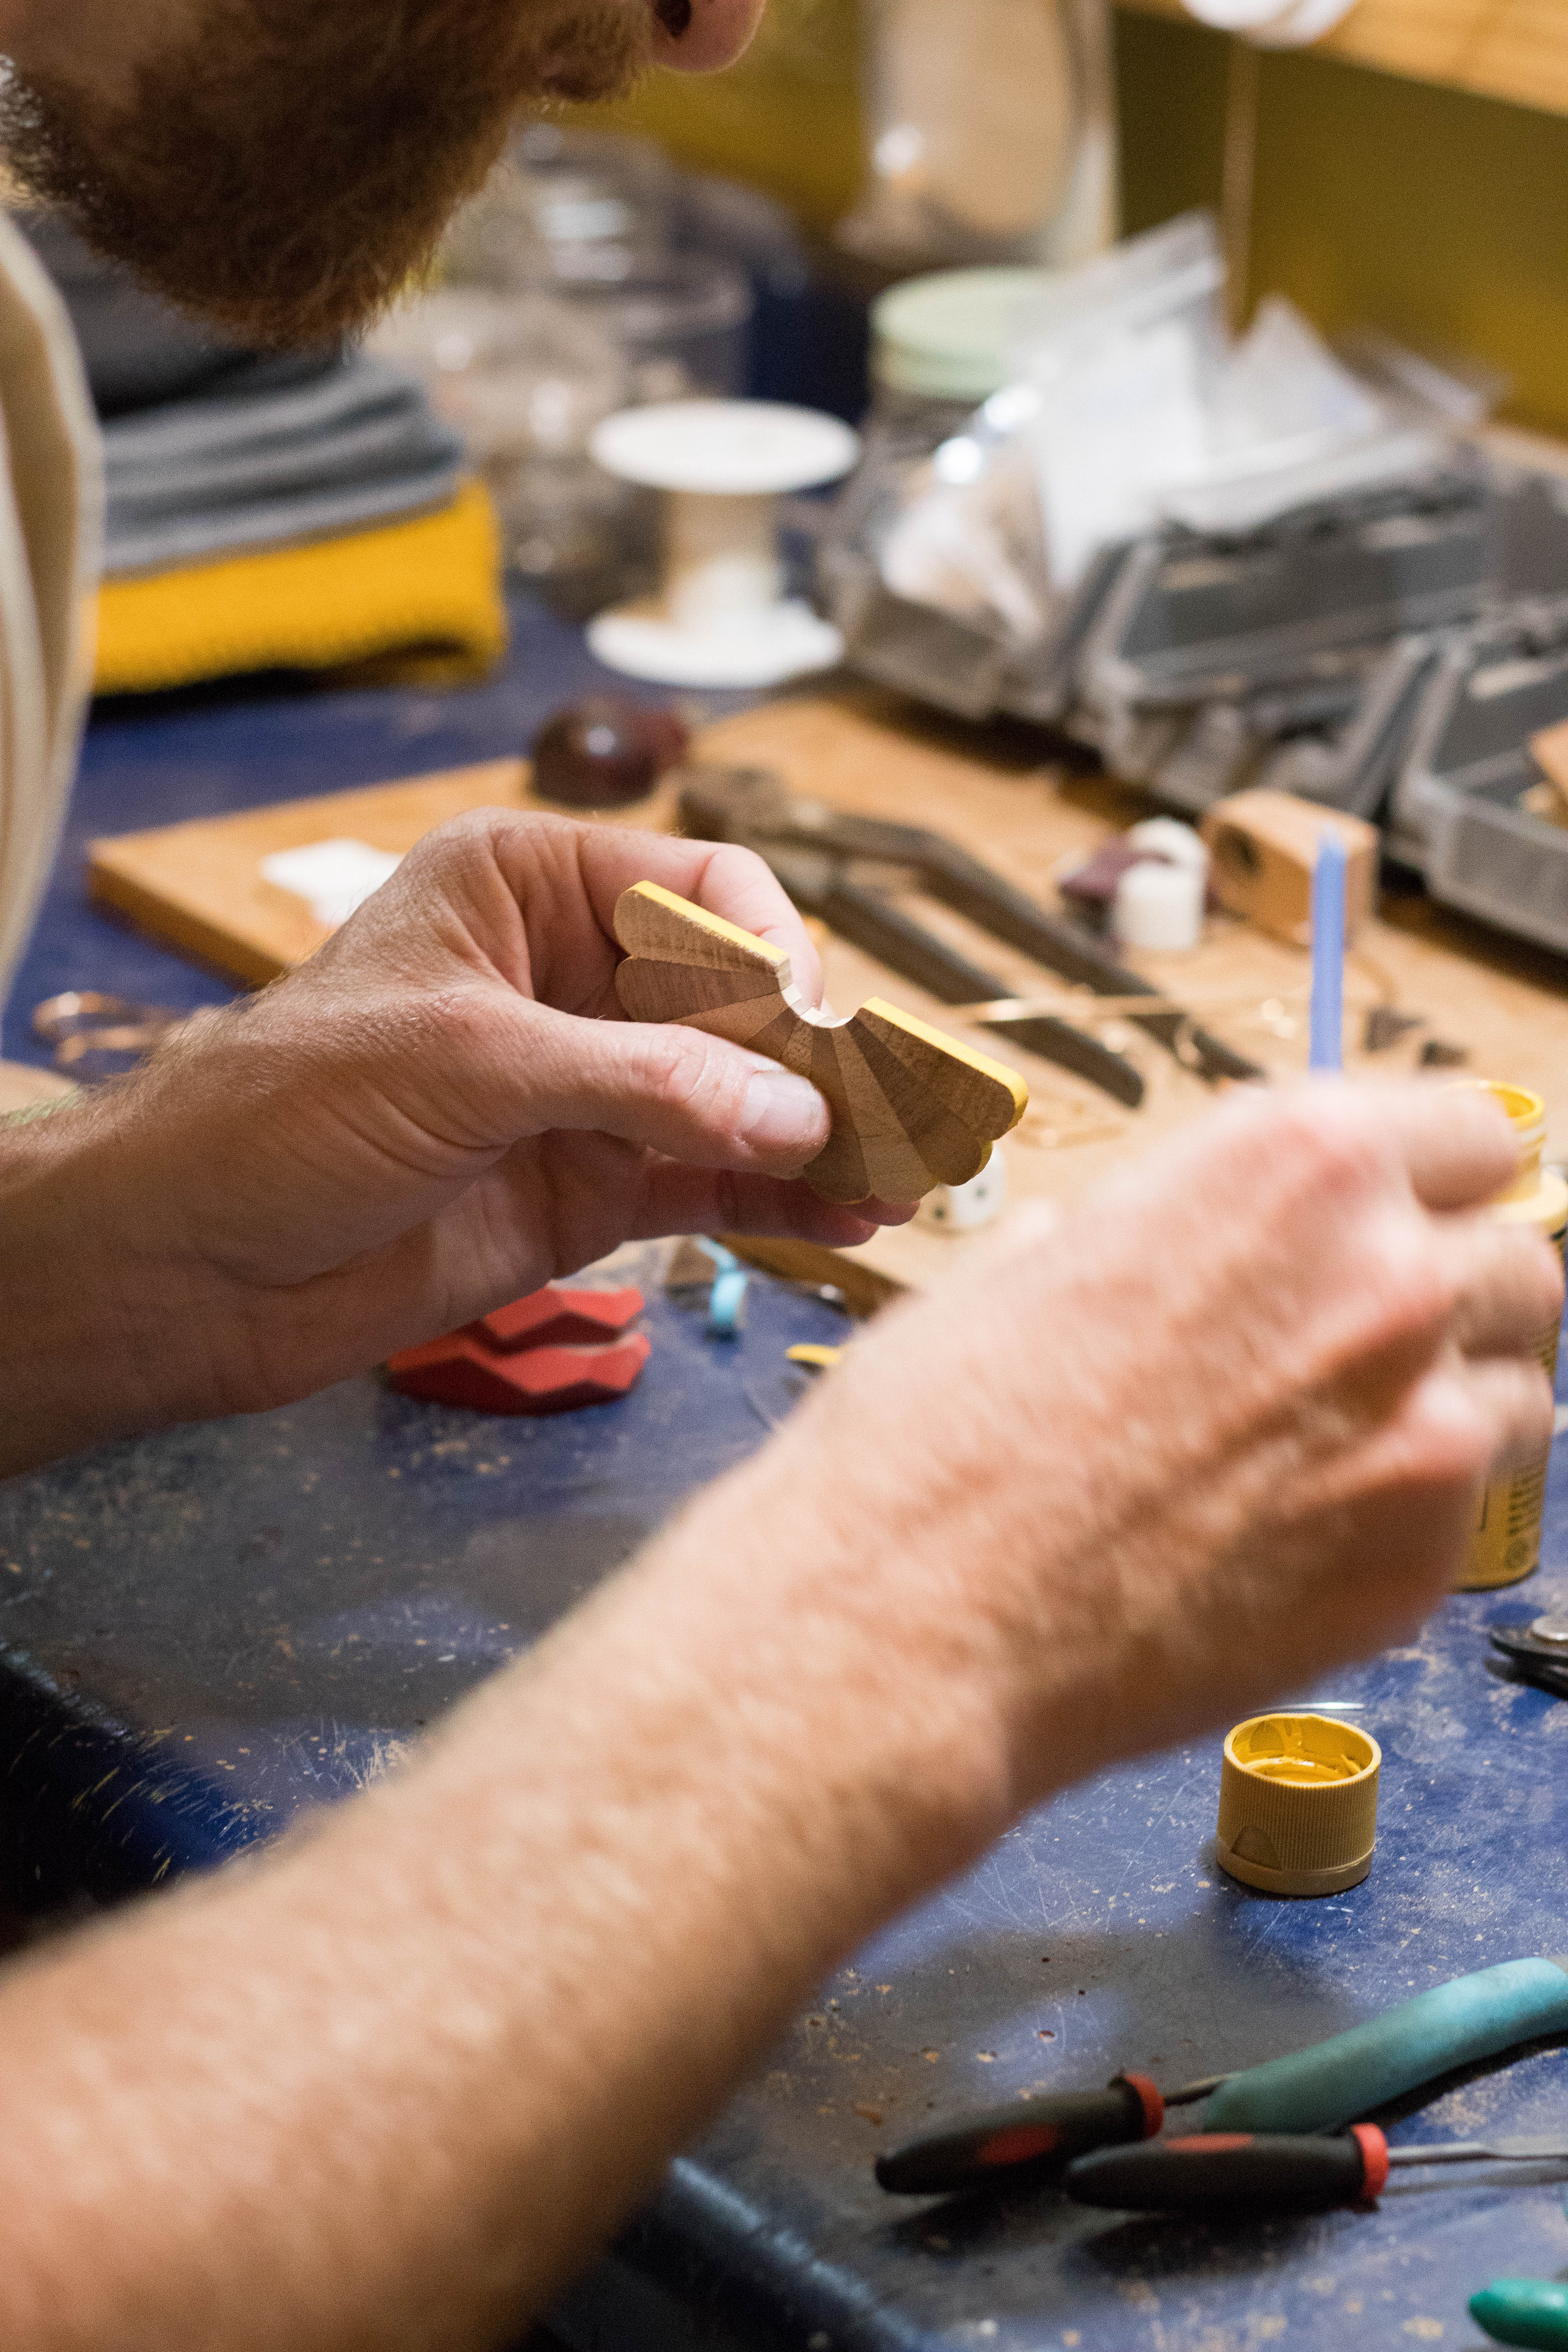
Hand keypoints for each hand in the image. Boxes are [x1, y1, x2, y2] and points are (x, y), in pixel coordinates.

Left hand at [1, 812, 910, 1464]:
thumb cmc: (287, 1109)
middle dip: (823, 1056)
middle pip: (739, 1002)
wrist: (188, 1259)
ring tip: (909, 1176)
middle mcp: (574, 980)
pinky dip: (781, 1199)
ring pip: (740, 1100)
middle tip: (907, 1111)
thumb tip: (797, 1112)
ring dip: (823, 1135)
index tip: (815, 1027)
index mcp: (530, 888)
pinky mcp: (589, 1189)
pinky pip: (712, 1183)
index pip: (701, 889)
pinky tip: (850, 1218)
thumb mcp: (468, 1063)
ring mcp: (588, 1091)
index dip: (773, 954)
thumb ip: (641, 1083)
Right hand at [685, 1079, 1561, 1833]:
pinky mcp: (1419, 1566)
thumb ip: (1170, 1228)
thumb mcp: (1042, 1254)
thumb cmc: (942, 1434)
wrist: (912, 1614)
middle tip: (1360, 1345)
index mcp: (1293, 1166)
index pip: (1474, 1132)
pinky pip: (1469, 1518)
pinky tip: (1291, 1533)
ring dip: (1451, 1404)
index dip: (1433, 1177)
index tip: (1409, 1212)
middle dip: (1453, 1292)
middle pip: (1519, 1260)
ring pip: (1522, 1390)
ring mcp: (1422, 1431)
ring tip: (1331, 1445)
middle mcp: (1385, 1280)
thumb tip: (1201, 1247)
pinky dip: (1404, 1518)